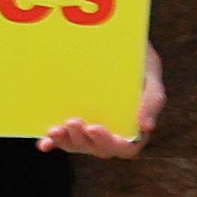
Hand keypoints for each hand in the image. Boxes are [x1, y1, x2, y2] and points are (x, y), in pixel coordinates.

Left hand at [41, 46, 165, 160]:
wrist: (118, 47)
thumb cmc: (139, 63)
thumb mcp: (150, 77)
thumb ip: (152, 101)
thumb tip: (146, 127)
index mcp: (135, 128)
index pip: (126, 148)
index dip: (108, 142)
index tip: (94, 127)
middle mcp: (113, 133)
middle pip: (98, 149)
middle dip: (82, 139)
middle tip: (73, 120)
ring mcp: (92, 131)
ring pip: (79, 146)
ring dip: (66, 141)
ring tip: (55, 128)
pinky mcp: (75, 124)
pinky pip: (64, 140)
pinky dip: (53, 143)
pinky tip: (44, 144)